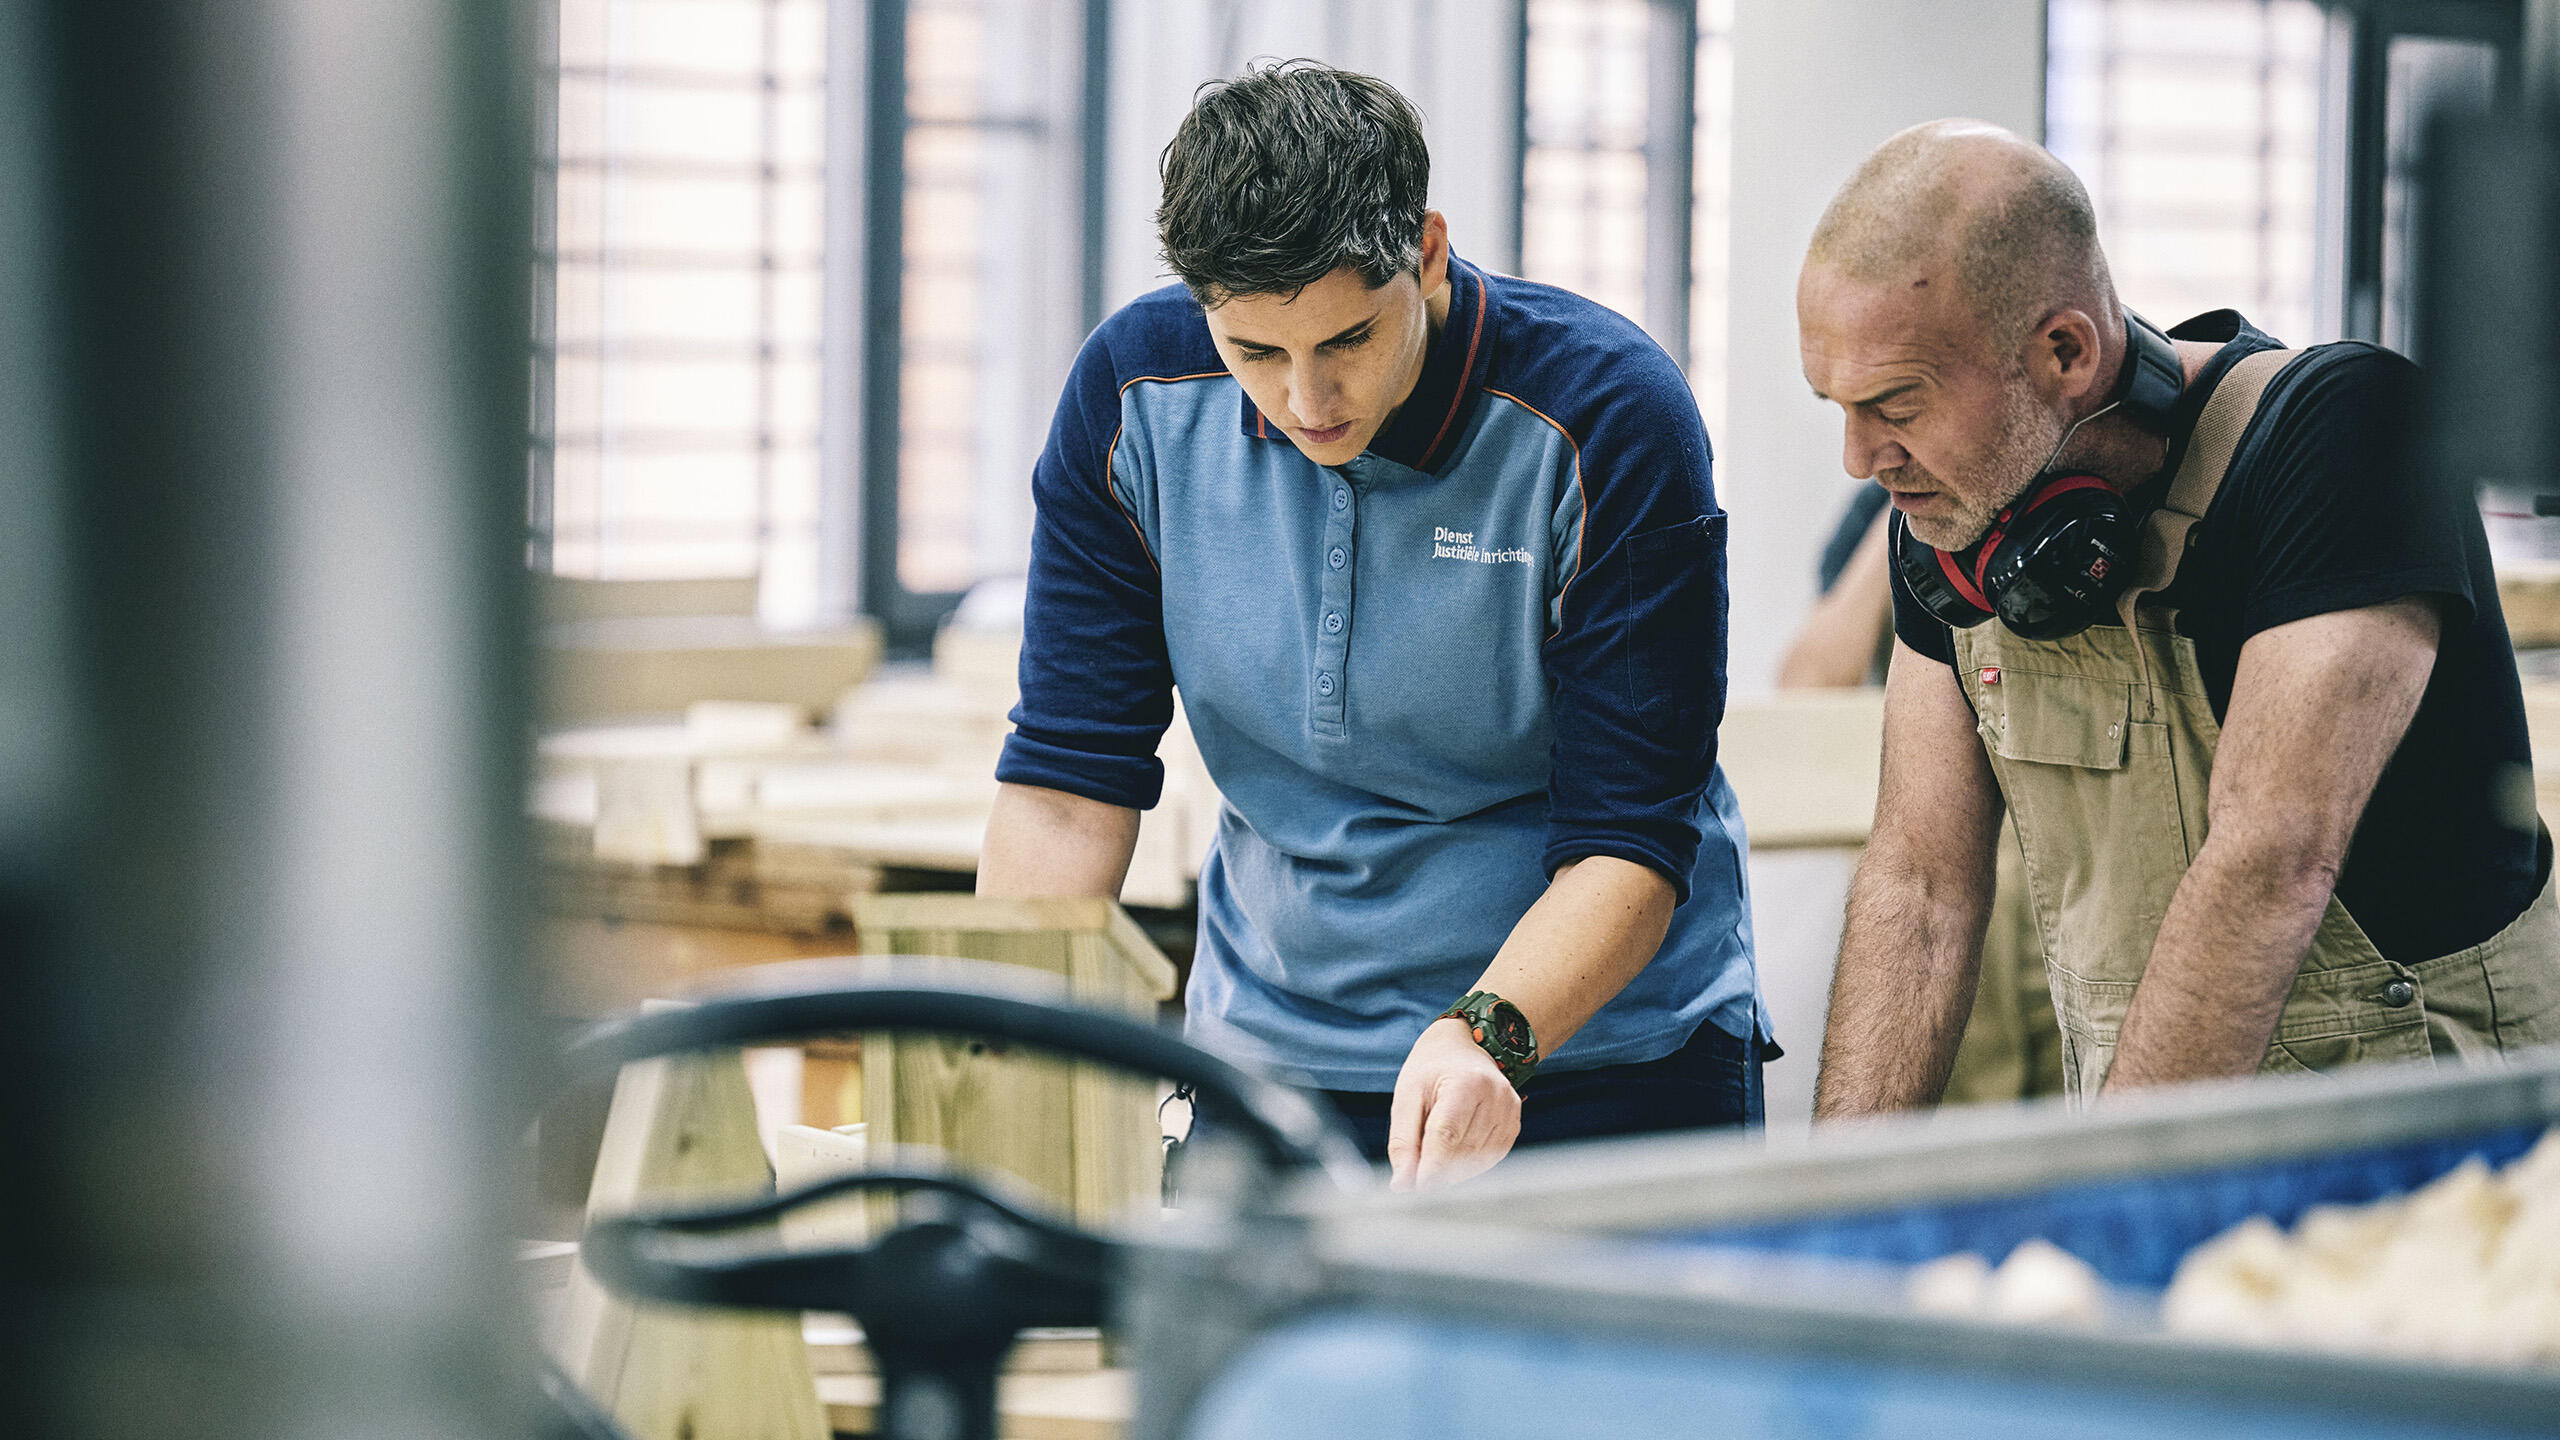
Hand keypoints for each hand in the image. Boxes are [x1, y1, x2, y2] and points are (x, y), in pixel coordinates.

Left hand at [1386, 1017, 1522, 1190]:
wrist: (1465, 1045)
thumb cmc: (1431, 1069)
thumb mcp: (1407, 1095)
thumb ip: (1403, 1141)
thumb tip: (1402, 1184)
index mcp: (1466, 1082)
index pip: (1447, 1136)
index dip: (1429, 1168)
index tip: (1412, 1185)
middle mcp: (1496, 1096)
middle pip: (1462, 1152)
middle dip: (1436, 1170)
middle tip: (1415, 1171)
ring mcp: (1510, 1110)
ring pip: (1477, 1161)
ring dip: (1451, 1169)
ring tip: (1433, 1151)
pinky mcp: (1514, 1124)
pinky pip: (1489, 1158)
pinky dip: (1467, 1163)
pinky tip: (1453, 1151)